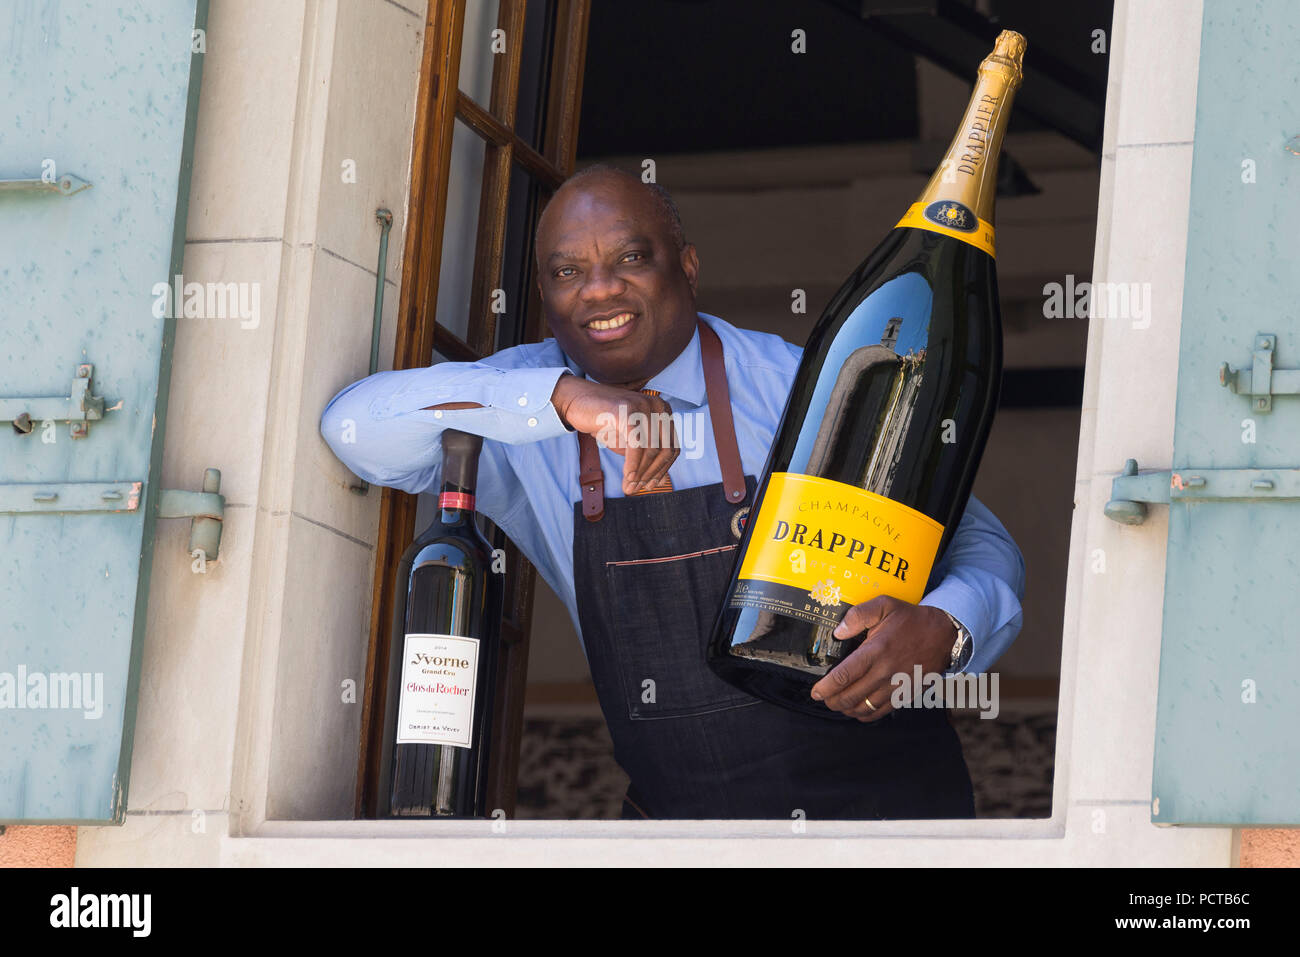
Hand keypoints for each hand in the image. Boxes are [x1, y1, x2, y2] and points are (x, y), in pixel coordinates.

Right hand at [551, 374, 678, 494]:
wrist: (577, 402)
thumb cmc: (606, 424)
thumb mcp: (631, 443)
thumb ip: (647, 457)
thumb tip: (662, 481)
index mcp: (664, 411)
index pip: (672, 447)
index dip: (662, 470)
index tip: (649, 486)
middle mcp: (658, 406)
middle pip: (664, 450)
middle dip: (650, 474)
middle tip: (636, 489)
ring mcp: (644, 406)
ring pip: (650, 449)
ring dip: (639, 473)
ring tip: (628, 487)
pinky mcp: (628, 411)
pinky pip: (636, 445)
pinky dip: (632, 465)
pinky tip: (626, 477)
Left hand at [809, 596, 955, 721]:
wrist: (944, 634)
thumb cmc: (911, 619)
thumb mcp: (884, 605)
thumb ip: (858, 615)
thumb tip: (838, 632)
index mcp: (876, 650)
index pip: (844, 675)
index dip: (826, 688)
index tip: (815, 692)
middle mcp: (885, 671)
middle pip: (850, 696)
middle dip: (832, 701)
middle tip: (823, 698)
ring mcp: (896, 685)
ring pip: (864, 707)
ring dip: (847, 709)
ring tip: (838, 704)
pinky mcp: (906, 694)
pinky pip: (882, 711)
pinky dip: (866, 715)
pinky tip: (858, 710)